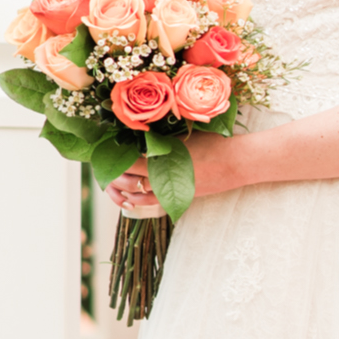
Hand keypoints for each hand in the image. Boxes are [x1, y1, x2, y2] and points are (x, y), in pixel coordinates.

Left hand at [105, 134, 241, 216]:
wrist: (237, 162)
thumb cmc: (212, 143)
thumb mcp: (182, 134)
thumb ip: (157, 137)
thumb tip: (132, 134)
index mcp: (160, 159)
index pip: (124, 162)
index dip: (109, 158)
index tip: (100, 152)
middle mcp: (162, 178)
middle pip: (126, 181)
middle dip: (110, 176)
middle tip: (102, 167)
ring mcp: (170, 191)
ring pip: (136, 196)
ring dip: (121, 192)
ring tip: (111, 185)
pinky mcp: (179, 198)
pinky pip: (152, 204)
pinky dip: (137, 202)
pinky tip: (129, 200)